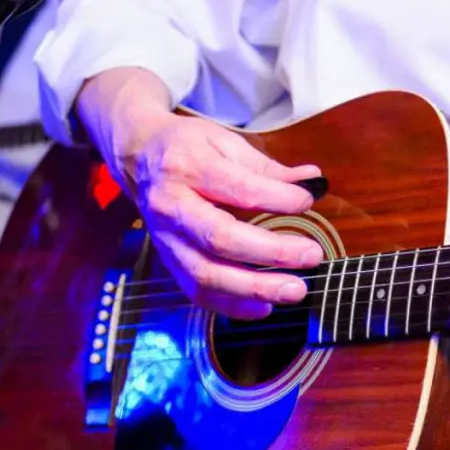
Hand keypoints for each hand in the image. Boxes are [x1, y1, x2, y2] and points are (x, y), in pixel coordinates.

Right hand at [76, 69, 323, 319]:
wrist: (137, 158)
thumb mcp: (225, 142)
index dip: (277, 198)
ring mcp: (166, 239)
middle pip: (220, 238)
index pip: (238, 189)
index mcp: (187, 167)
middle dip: (271, 252)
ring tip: (295, 290)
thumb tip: (312, 181)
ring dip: (255, 288)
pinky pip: (197, 293)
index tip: (307, 201)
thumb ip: (267, 167)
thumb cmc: (188, 149)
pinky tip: (265, 307)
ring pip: (206, 274)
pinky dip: (232, 306)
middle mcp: (171, 206)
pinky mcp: (168, 262)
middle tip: (312, 255)